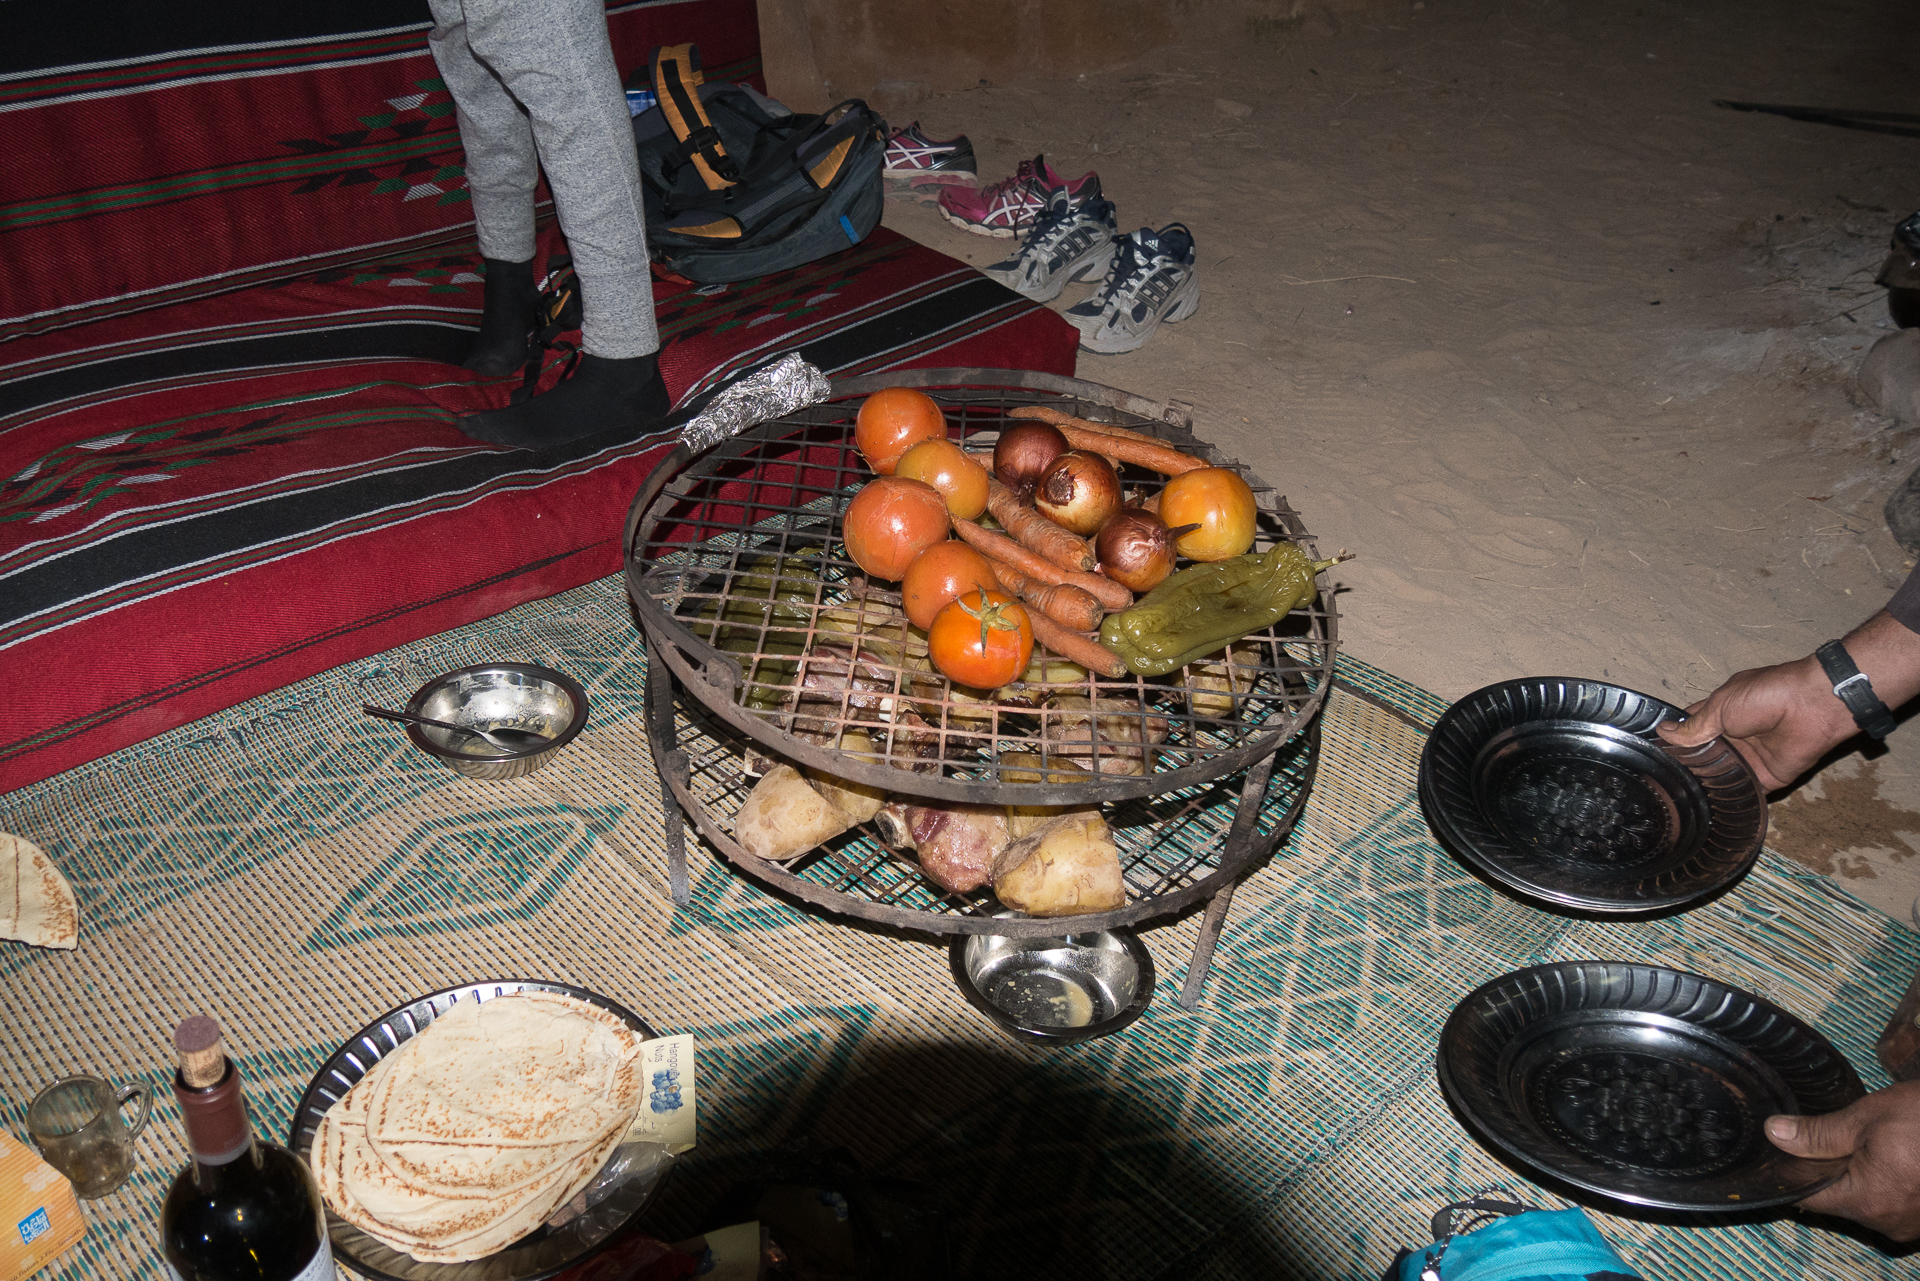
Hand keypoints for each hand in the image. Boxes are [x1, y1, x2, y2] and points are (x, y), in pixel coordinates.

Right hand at [1655, 654, 1855, 790]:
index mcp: (1720, 714)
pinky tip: (1706, 811)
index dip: (1671, 738)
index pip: (1690, 728)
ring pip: (1719, 776)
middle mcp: (1732, 737)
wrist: (1812, 707)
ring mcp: (1748, 759)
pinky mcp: (1765, 778)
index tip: (1648, 753)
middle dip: (1685, 766)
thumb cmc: (1766, 695)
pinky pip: (1744, 792)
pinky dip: (1730, 800)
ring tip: (1674, 800)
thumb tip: (1663, 732)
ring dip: (1703, 785)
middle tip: (1659, 782)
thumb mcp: (1720, 705)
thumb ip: (1693, 726)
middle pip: (1701, 756)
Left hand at [1768, 1082, 1919, 1240]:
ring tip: (1865, 1140)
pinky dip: (1885, 1179)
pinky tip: (1890, 1152)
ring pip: (1867, 1200)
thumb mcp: (1868, 1117)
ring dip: (1859, 1173)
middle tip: (1823, 1133)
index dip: (1789, 1172)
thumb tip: (1775, 1133)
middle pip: (1838, 1199)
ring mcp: (1913, 1223)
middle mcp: (1889, 1223)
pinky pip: (1893, 1200)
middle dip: (1827, 1169)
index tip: (1779, 1149)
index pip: (1808, 1197)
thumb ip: (1818, 1133)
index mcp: (1868, 1202)